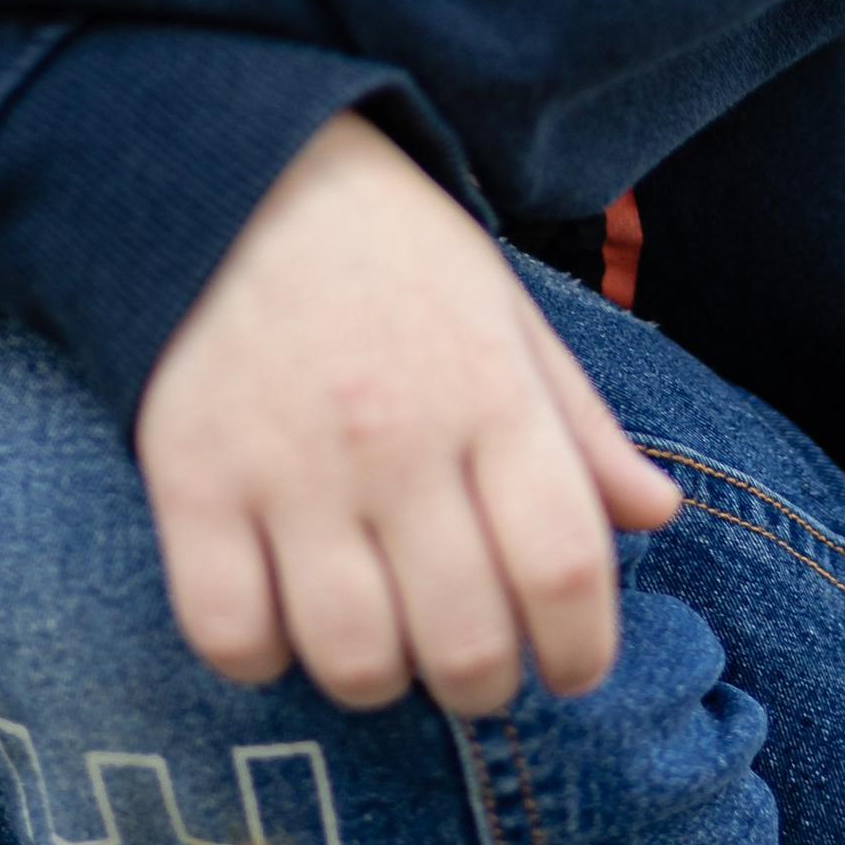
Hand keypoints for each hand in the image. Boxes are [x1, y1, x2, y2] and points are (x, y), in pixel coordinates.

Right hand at [135, 114, 678, 719]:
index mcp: (486, 389)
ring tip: (379, 641)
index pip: (565, 569)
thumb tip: (655, 514)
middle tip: (470, 660)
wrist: (233, 161)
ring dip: (380, 679)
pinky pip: (230, 633)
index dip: (584, 649)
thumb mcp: (502, 308)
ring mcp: (287, 462)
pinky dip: (263, 655)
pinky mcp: (190, 477)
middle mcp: (393, 434)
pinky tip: (279, 614)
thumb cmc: (386, 247)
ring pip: (354, 658)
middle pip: (466, 642)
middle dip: (483, 683)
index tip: (571, 665)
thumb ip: (577, 422)